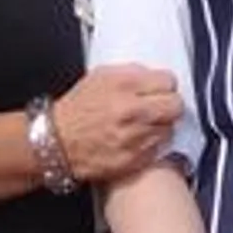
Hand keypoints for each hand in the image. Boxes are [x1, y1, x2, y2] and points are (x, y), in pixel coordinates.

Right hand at [48, 64, 181, 184]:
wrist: (56, 141)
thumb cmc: (75, 110)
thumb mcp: (100, 76)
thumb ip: (132, 73)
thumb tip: (155, 77)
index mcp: (124, 85)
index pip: (168, 81)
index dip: (165, 85)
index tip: (161, 89)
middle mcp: (131, 110)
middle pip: (176, 105)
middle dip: (170, 105)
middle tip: (160, 106)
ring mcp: (134, 137)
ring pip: (169, 128)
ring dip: (160, 126)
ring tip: (142, 124)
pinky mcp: (134, 159)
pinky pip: (158, 149)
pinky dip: (151, 144)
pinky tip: (136, 139)